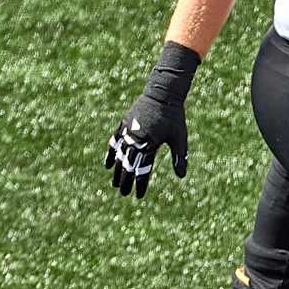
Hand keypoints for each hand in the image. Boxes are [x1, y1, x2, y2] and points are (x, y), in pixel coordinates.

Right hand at [104, 41, 199, 197]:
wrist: (162, 93)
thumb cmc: (174, 116)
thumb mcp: (180, 138)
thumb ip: (180, 157)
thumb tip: (181, 177)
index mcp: (150, 142)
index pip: (143, 168)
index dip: (140, 183)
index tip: (138, 196)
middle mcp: (136, 138)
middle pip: (128, 164)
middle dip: (125, 180)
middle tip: (123, 193)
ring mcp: (128, 130)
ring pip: (119, 154)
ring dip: (116, 169)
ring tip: (114, 183)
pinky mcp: (124, 123)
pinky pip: (114, 140)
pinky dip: (110, 152)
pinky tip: (107, 163)